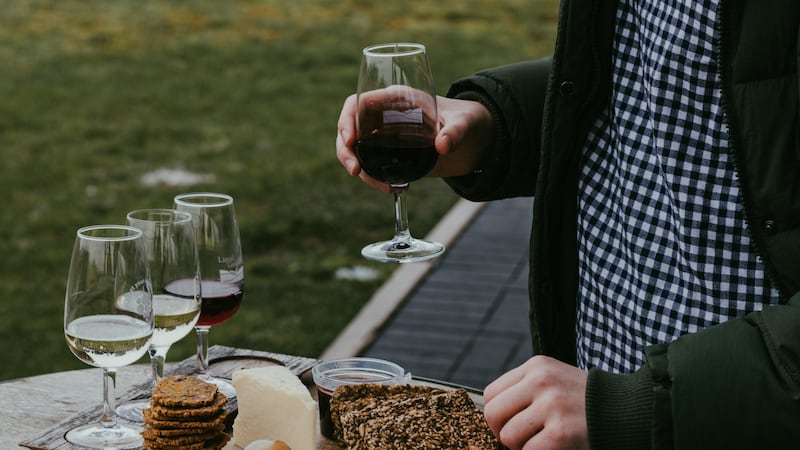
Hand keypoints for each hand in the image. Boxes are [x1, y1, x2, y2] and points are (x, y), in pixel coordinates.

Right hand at [335, 93, 493, 191]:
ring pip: (359, 150)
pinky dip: (374, 178)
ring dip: (360, 168)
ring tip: (380, 186)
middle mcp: (386, 117)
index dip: (348, 119)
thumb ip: (455, 132)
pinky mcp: (393, 156)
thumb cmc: (470, 120)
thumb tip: (442, 146)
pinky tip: (390, 188)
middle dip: (346, 149)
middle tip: (354, 170)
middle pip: (351, 128)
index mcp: (397, 99)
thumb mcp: (465, 123)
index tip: (351, 139)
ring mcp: (387, 138)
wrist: (477, 141)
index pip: (359, 103)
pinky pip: (373, 165)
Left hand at [483, 355, 588, 449]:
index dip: (498, 415)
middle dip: (503, 433)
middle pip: (493, 414)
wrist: (628, 412)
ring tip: (542, 441)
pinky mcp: (561, 431)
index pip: (491, 394)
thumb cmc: (584, 402)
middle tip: (522, 439)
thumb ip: (525, 390)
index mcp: (536, 366)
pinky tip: (555, 448)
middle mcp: (541, 380)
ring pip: (508, 436)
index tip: (511, 424)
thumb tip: (493, 415)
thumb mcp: (554, 381)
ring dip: (521, 447)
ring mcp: (552, 405)